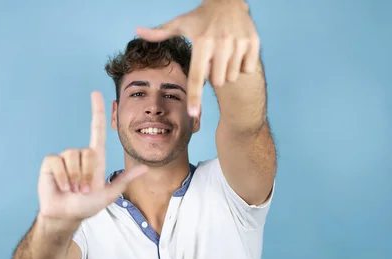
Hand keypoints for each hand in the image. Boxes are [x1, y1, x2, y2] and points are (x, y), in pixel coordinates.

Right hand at [37, 91, 147, 221]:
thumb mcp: (109, 194)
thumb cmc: (86, 205)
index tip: (96, 93)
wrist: (66, 215)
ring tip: (73, 190)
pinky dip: (63, 178)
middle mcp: (80, 154)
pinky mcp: (50, 162)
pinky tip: (63, 187)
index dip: (97, 111)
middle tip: (84, 190)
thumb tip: (145, 169)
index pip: (97, 129)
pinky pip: (58, 162)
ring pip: (73, 156)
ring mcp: (64, 157)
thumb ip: (124, 180)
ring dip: (75, 179)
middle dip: (87, 175)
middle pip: (88, 152)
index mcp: (95, 158)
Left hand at [135, 0, 259, 116]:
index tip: (193, 114)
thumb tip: (137, 31)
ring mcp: (239, 42)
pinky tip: (237, 51)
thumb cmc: (201, 17)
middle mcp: (221, 42)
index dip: (194, 98)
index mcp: (202, 42)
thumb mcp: (181, 23)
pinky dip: (242, 65)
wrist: (229, 1)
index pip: (196, 77)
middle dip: (213, 75)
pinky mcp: (253, 42)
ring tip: (224, 53)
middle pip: (216, 81)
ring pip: (231, 76)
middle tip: (212, 59)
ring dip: (227, 70)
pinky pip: (247, 68)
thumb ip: (160, 32)